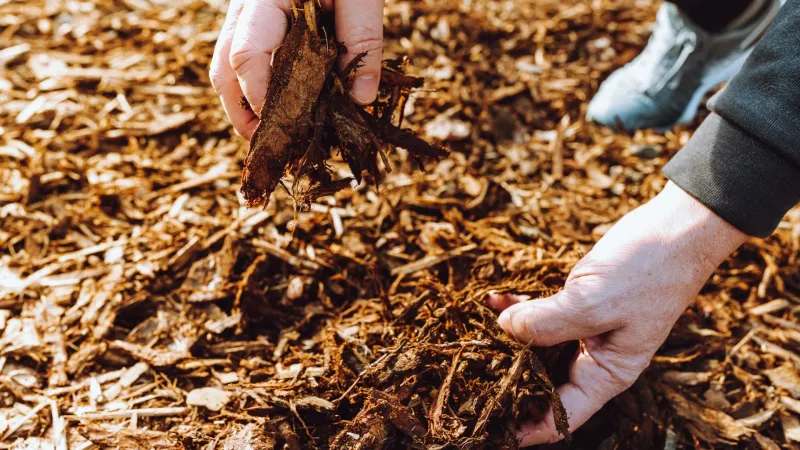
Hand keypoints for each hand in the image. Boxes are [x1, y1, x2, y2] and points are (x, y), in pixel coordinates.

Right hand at [210, 0, 384, 138]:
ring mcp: (245, 11)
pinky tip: (281, 106)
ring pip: (226, 66)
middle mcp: (244, 6)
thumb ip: (362, 39)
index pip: (247, 54)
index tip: (286, 129)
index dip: (261, 98)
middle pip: (224, 68)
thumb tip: (362, 99)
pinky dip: (256, 86)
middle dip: (243, 113)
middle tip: (271, 148)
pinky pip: (243, 56)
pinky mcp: (256, 16)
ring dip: (244, 105)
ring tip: (274, 136)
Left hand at [488, 182, 746, 445]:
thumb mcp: (594, 301)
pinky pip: (540, 314)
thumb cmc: (648, 271)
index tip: (488, 430)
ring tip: (471, 333)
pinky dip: (517, 307)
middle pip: (542, 384)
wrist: (676, 228)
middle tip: (466, 377)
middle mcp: (593, 358)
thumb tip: (504, 329)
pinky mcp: (576, 303)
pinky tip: (494, 297)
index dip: (525, 429)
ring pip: (536, 347)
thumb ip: (546, 322)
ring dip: (506, 339)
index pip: (560, 417)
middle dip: (507, 381)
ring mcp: (584, 330)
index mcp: (606, 374)